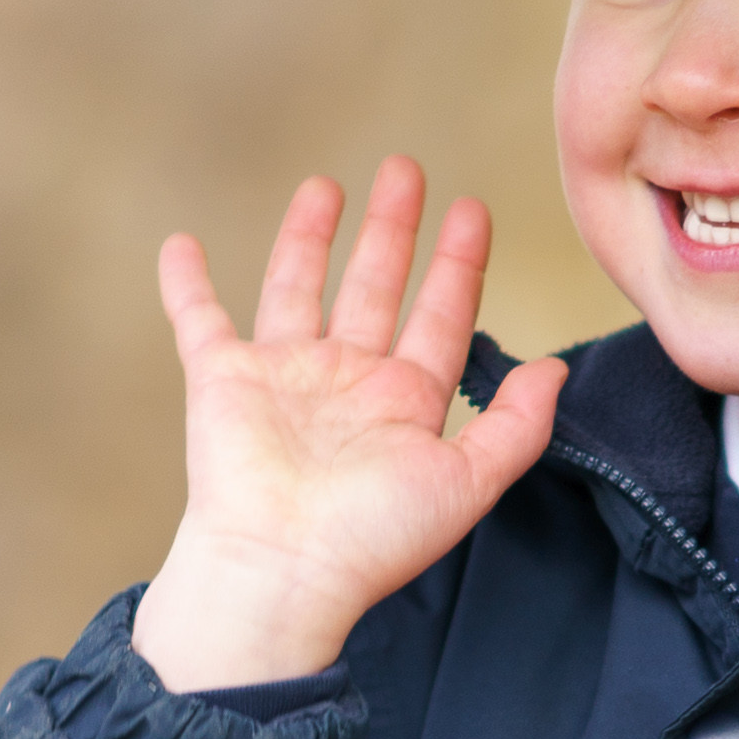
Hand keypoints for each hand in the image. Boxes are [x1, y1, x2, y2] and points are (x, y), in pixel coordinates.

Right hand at [130, 159, 566, 692]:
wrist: (282, 568)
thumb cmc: (373, 539)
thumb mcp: (467, 482)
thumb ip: (515, 425)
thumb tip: (557, 369)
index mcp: (403, 402)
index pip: (439, 315)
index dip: (457, 264)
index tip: (472, 209)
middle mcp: (344, 381)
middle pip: (374, 286)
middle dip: (392, 229)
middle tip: (406, 170)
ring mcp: (282, 377)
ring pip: (297, 288)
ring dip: (310, 238)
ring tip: (325, 185)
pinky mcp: (222, 380)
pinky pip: (198, 319)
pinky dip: (185, 284)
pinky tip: (181, 244)